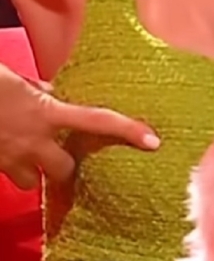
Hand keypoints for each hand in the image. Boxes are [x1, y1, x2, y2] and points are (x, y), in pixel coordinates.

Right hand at [0, 63, 159, 189]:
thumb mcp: (17, 79)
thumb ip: (39, 88)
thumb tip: (51, 91)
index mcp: (47, 112)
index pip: (97, 121)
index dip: (127, 130)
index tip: (152, 140)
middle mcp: (33, 141)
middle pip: (66, 169)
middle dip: (66, 164)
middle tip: (65, 149)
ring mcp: (11, 159)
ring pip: (34, 181)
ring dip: (36, 169)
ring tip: (31, 150)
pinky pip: (12, 177)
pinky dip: (15, 167)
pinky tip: (10, 147)